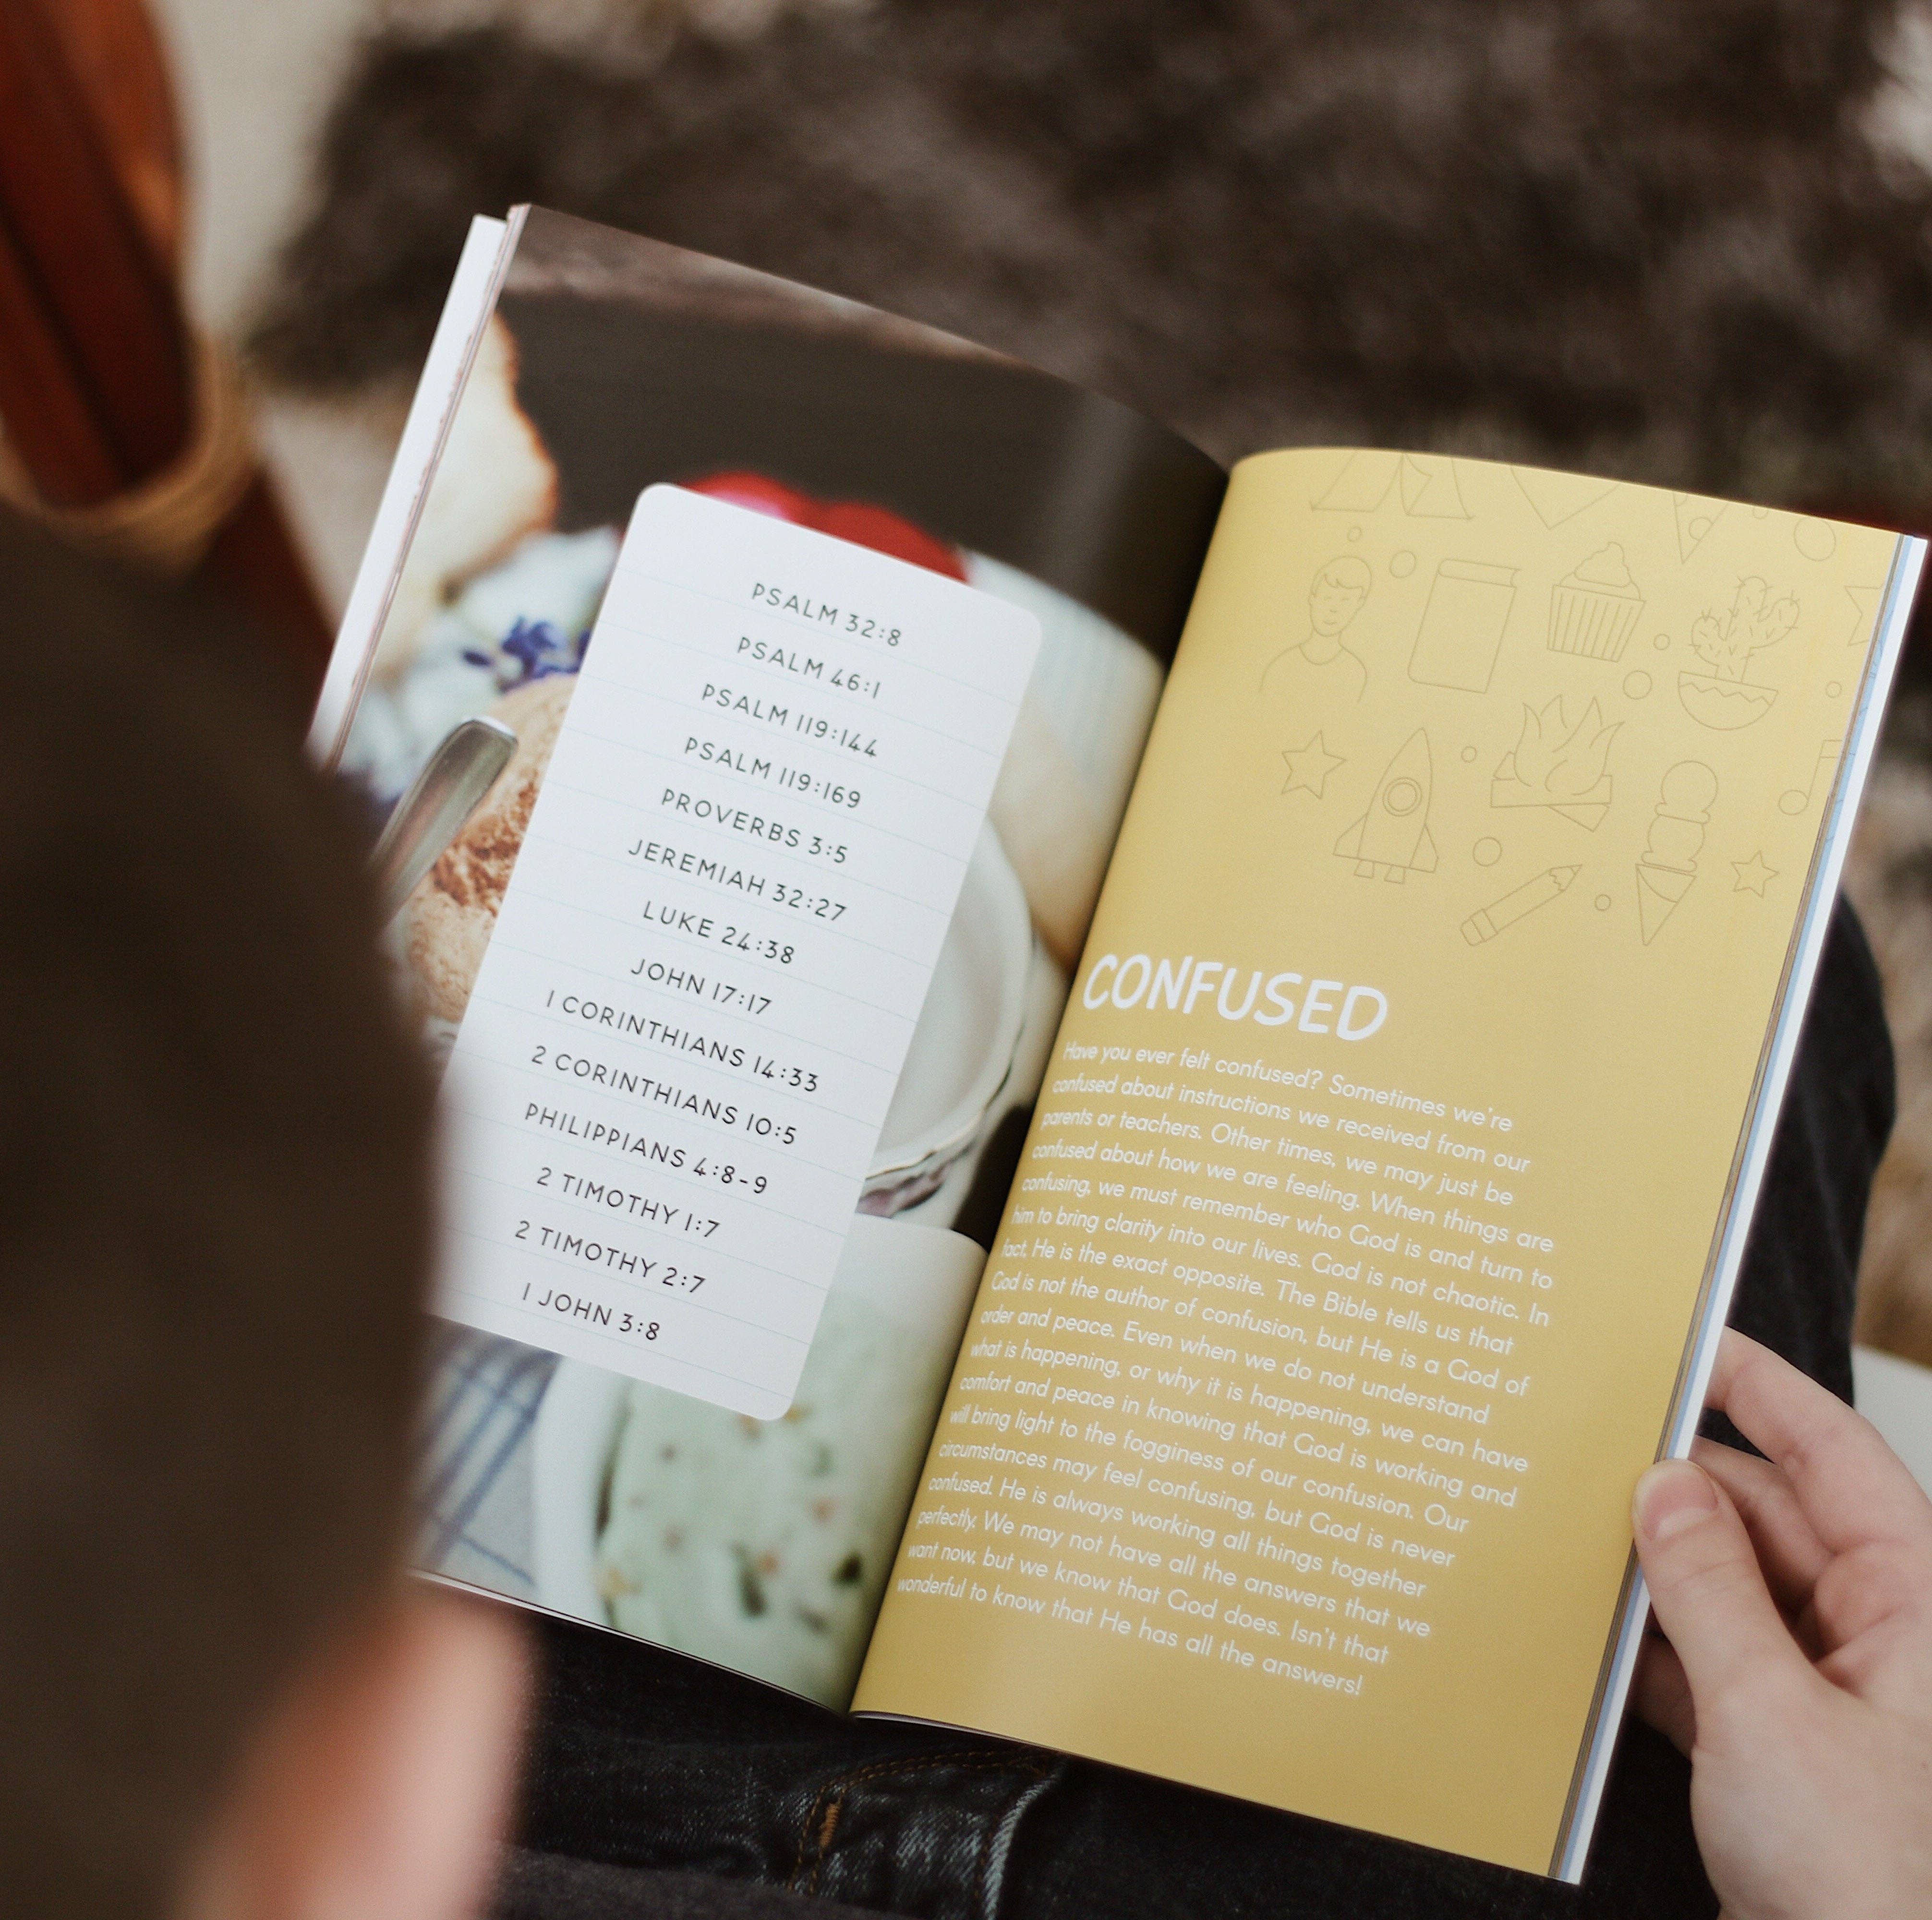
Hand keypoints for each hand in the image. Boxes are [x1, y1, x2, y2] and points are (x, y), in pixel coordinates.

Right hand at [1631, 1329, 1931, 1918]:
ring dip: (1657, 1570)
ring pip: (1730, 1586)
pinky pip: (1710, 1657)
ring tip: (1571, 1535)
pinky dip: (1653, 1644)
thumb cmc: (1867, 1885)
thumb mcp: (1769, 1716)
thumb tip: (1662, 1483)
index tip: (1685, 1340)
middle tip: (1585, 1451)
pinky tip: (1592, 1634)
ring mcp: (1830, 1690)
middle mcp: (1880, 1633)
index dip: (1760, 1387)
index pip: (1832, 1454)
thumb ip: (1708, 1588)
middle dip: (1679, 1488)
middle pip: (1768, 1516)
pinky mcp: (1782, 1744)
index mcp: (1914, 1602)